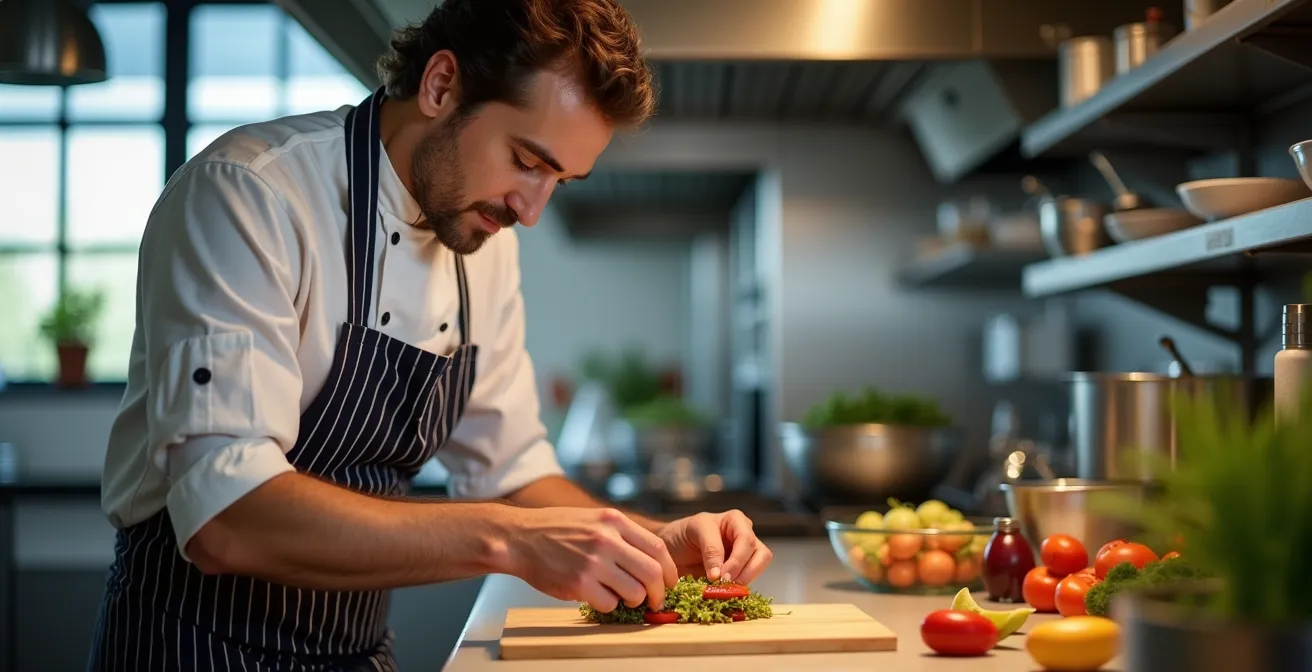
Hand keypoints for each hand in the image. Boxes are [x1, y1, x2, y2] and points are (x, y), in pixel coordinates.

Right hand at [502, 506, 677, 612]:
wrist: (520, 537)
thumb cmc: (556, 529)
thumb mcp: (594, 518)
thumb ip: (621, 534)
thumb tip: (651, 559)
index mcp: (614, 521)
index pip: (657, 548)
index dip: (669, 569)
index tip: (669, 581)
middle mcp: (607, 539)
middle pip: (652, 572)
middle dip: (659, 592)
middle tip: (655, 599)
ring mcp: (593, 562)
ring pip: (634, 592)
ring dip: (634, 600)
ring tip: (624, 597)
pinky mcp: (579, 584)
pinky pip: (609, 603)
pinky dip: (609, 605)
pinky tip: (599, 597)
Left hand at [656, 510, 773, 583]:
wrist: (671, 549)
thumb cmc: (682, 534)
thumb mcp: (694, 531)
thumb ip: (710, 549)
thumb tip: (720, 576)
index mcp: (735, 521)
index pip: (745, 539)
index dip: (735, 560)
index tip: (718, 577)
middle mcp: (745, 536)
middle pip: (761, 554)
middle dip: (743, 571)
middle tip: (725, 585)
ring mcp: (746, 555)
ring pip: (761, 566)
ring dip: (746, 579)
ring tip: (725, 589)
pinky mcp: (742, 572)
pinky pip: (751, 580)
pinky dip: (740, 589)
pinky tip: (724, 592)